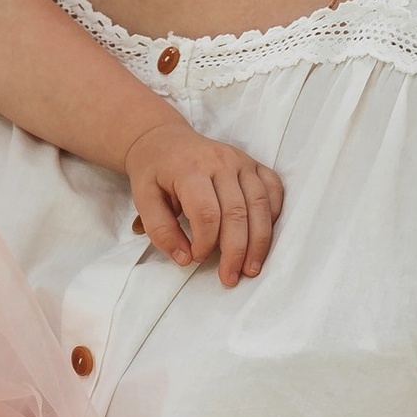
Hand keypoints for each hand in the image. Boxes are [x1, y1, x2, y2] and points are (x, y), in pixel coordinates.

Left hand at [123, 126, 283, 284]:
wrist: (164, 139)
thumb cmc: (154, 172)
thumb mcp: (143, 199)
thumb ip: (160, 230)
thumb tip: (184, 259)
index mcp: (190, 169)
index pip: (206, 212)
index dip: (205, 242)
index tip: (196, 258)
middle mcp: (220, 161)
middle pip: (237, 212)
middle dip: (235, 251)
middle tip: (230, 278)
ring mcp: (241, 160)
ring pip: (260, 204)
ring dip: (259, 241)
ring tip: (251, 268)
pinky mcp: (253, 163)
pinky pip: (274, 188)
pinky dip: (273, 215)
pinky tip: (264, 238)